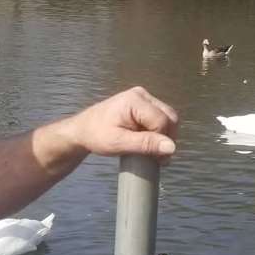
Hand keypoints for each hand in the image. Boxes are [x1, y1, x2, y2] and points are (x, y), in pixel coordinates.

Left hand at [64, 87, 178, 160]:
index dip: (163, 141)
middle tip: (158, 158)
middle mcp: (142, 95)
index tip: (157, 159)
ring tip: (153, 152)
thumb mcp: (119, 143)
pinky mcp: (143, 105)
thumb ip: (145, 144)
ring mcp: (143, 98)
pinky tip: (149, 143)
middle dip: (166, 138)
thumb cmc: (96, 136)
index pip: (162, 120)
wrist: (82, 130)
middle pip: (169, 117)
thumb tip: (171, 147)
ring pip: (168, 118)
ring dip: (164, 136)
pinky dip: (159, 133)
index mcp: (135, 100)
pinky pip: (160, 118)